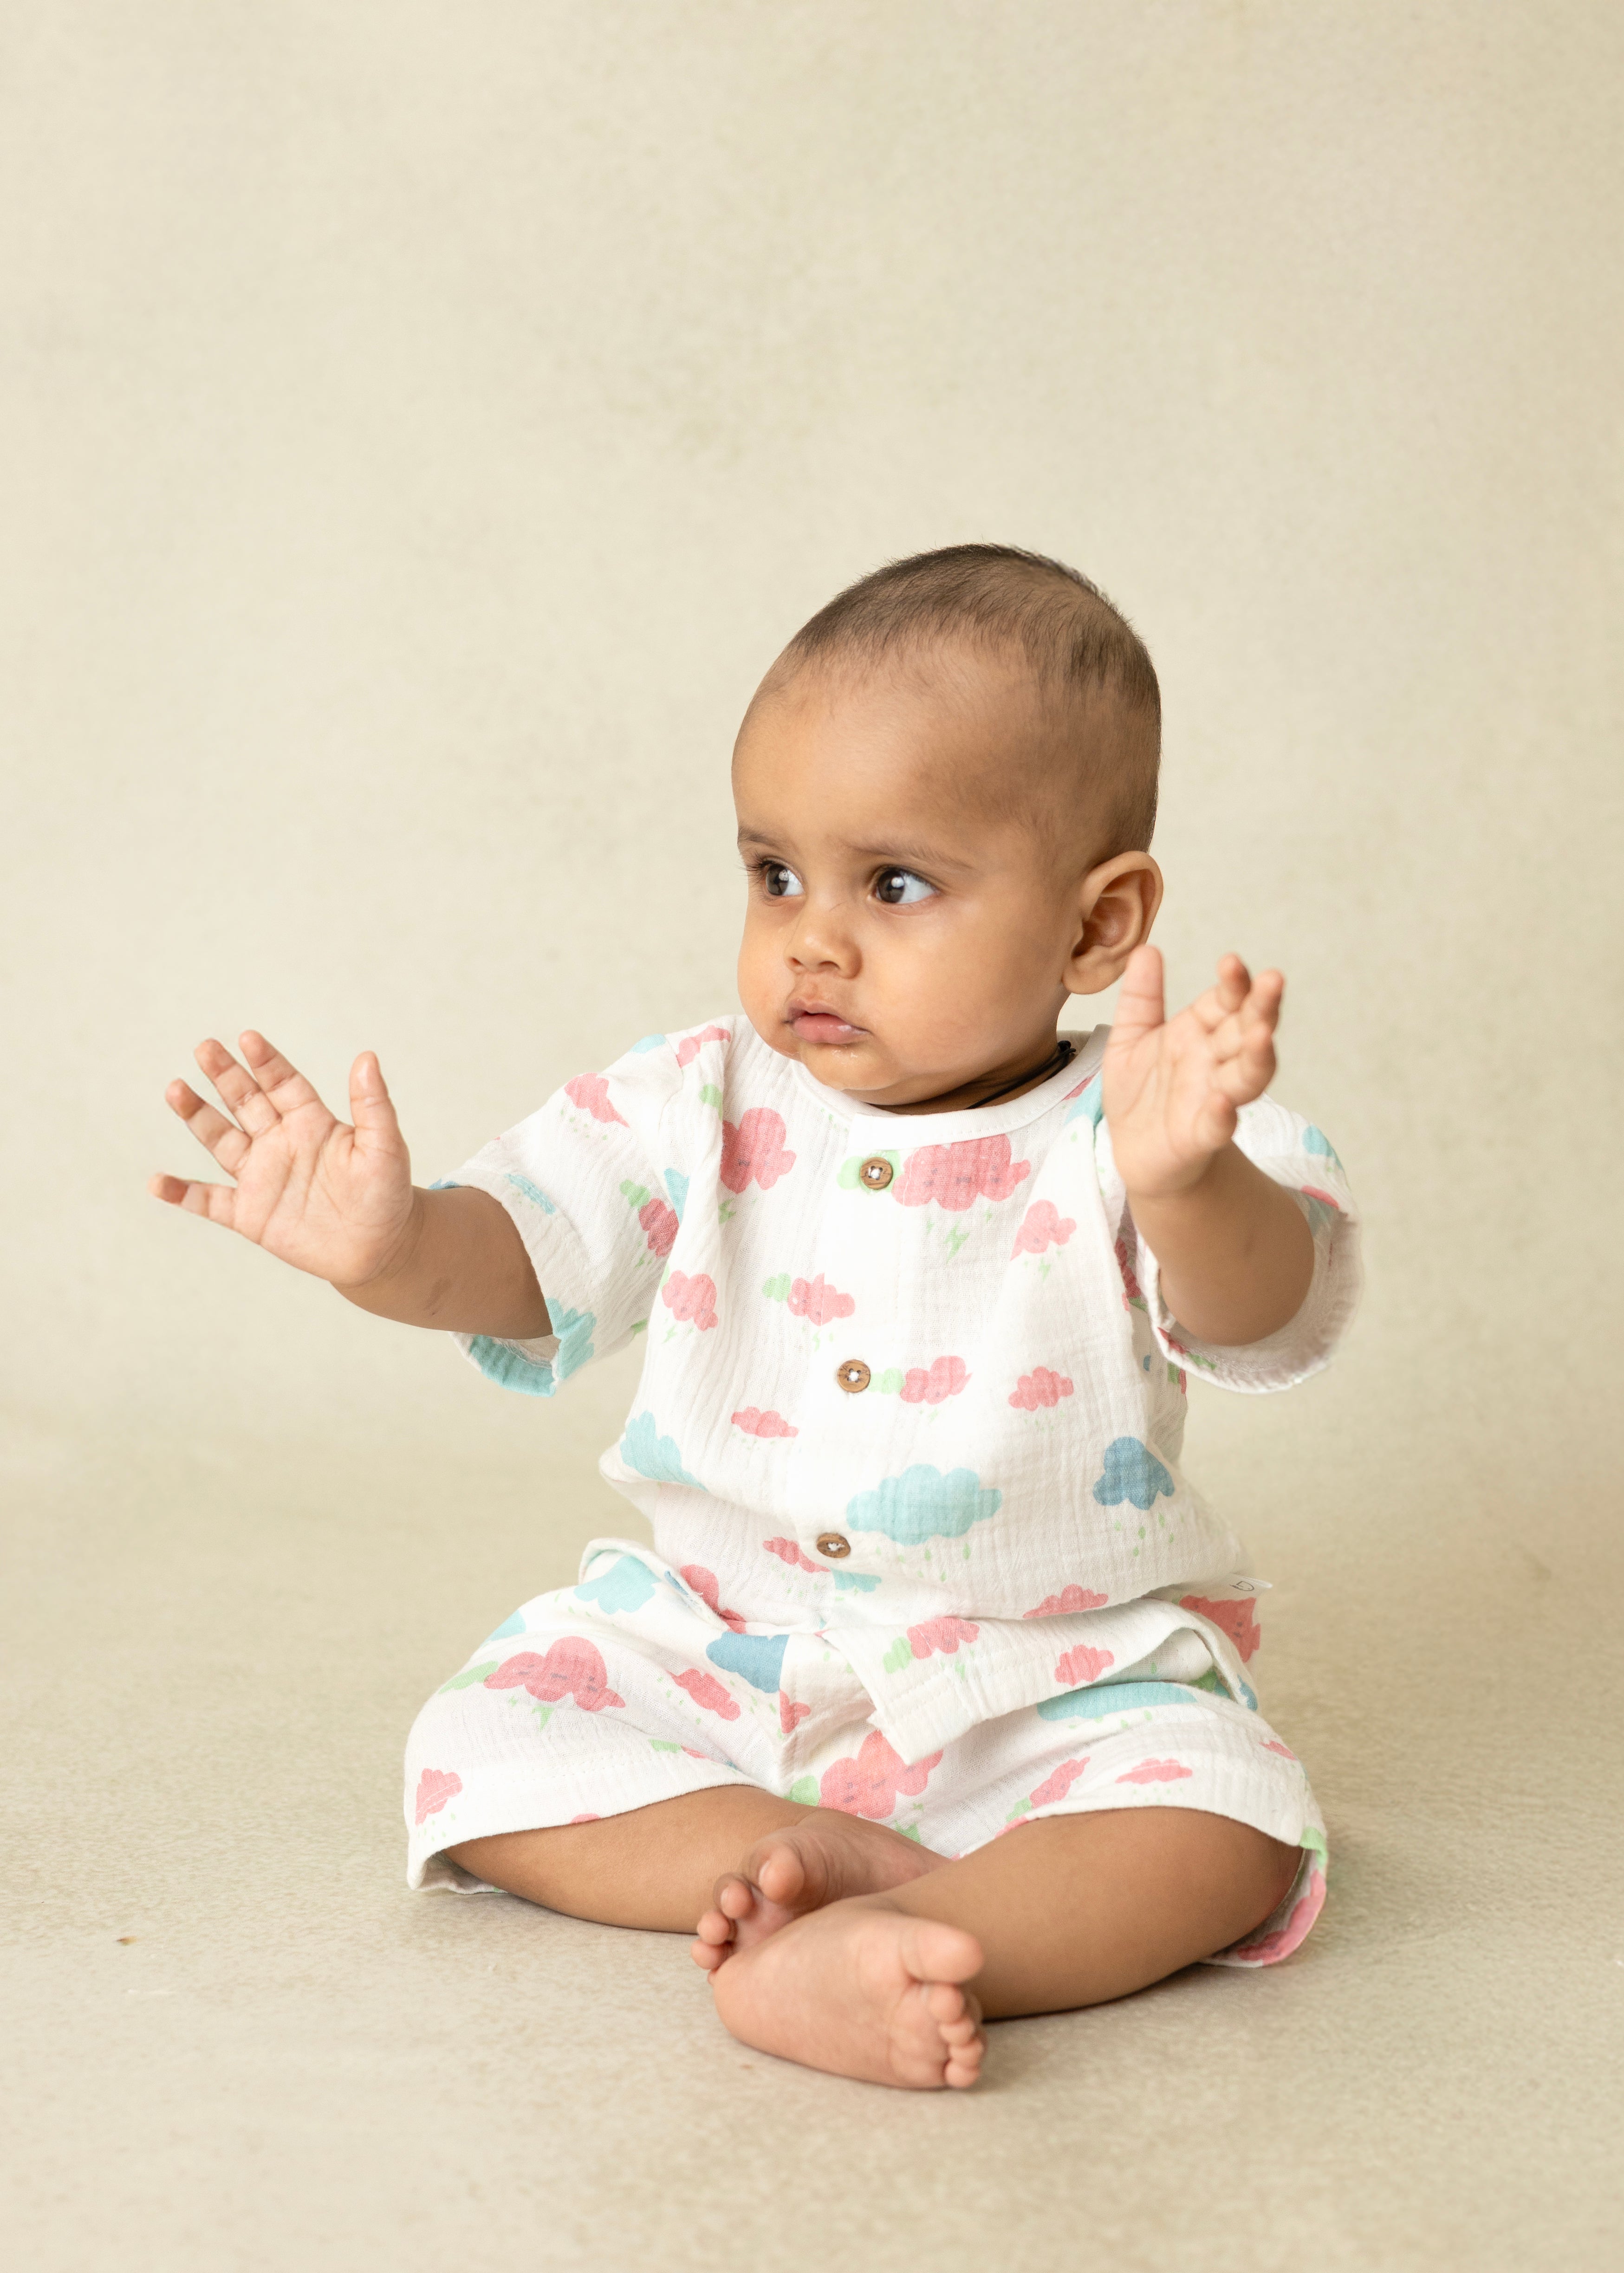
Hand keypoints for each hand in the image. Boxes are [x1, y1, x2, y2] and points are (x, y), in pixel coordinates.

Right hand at [150, 1033, 417, 1287]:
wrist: (380, 1248)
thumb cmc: (387, 1194)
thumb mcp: (386, 1147)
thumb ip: (373, 1105)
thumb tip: (367, 1057)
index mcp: (311, 1123)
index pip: (283, 1083)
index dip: (266, 1062)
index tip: (248, 1039)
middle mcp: (280, 1143)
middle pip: (245, 1102)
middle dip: (225, 1075)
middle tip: (205, 1048)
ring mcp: (261, 1177)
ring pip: (221, 1140)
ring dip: (197, 1116)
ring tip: (175, 1089)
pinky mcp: (250, 1214)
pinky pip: (209, 1201)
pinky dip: (182, 1193)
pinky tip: (157, 1183)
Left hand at [1102, 947, 1283, 1200]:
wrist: (1133, 1150)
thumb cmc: (1140, 1090)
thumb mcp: (1131, 1037)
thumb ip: (1141, 996)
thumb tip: (1146, 948)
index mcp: (1200, 1031)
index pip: (1226, 1001)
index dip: (1233, 983)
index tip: (1231, 961)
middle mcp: (1215, 1061)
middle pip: (1247, 1030)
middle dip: (1261, 1007)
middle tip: (1273, 981)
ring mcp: (1213, 1098)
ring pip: (1247, 1076)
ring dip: (1257, 1056)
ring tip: (1260, 1035)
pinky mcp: (1201, 1137)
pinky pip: (1217, 1126)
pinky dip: (1222, 1116)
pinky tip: (1221, 1104)